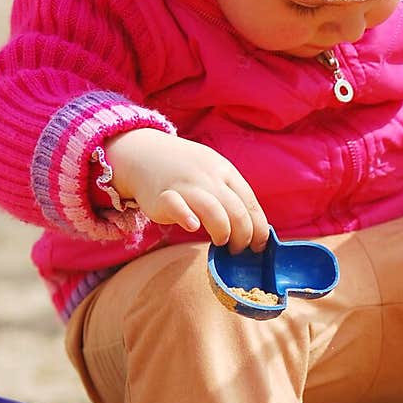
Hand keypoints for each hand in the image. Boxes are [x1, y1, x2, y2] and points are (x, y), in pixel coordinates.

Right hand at [102, 130, 269, 251]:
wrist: (144, 153)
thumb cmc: (184, 171)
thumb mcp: (212, 174)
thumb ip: (230, 195)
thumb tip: (253, 228)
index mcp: (225, 172)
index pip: (250, 203)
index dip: (258, 228)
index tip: (259, 246)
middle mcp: (209, 178)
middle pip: (236, 211)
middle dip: (243, 236)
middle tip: (238, 250)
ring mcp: (186, 185)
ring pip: (213, 210)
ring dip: (223, 232)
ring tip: (220, 242)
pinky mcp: (163, 196)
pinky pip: (177, 206)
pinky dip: (186, 217)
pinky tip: (192, 226)